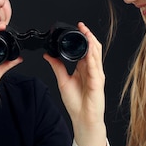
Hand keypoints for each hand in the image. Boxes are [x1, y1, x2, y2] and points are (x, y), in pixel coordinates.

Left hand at [44, 22, 106, 145]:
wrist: (83, 119)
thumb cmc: (76, 103)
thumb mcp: (63, 81)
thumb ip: (57, 66)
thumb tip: (48, 55)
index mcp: (85, 68)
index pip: (86, 49)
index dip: (83, 37)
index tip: (77, 28)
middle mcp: (92, 70)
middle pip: (94, 48)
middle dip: (89, 36)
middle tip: (82, 26)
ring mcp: (97, 75)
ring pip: (97, 54)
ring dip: (92, 42)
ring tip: (86, 32)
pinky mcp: (98, 82)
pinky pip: (96, 67)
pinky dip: (92, 57)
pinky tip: (89, 50)